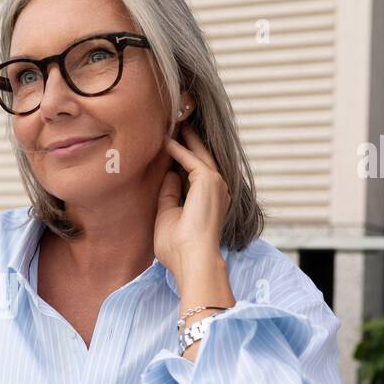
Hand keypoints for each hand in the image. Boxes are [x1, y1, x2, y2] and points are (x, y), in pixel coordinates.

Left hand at [153, 122, 230, 271]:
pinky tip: (166, 141)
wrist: (191, 258)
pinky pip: (191, 159)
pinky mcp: (209, 181)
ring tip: (174, 125)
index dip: (184, 159)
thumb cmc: (178, 246)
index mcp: (210, 200)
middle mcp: (217, 190)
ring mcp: (216, 184)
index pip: (196, 173)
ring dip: (186, 140)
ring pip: (200, 154)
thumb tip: (169, 174)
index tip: (171, 145)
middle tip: (178, 126)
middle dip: (190, 142)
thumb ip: (169, 194)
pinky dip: (178, 149)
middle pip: (202, 159)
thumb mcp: (168, 215)